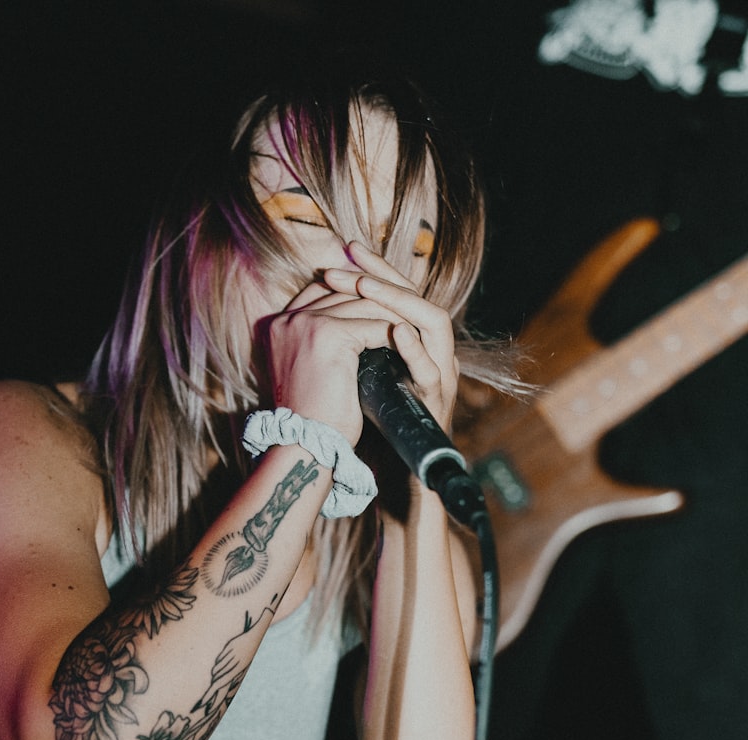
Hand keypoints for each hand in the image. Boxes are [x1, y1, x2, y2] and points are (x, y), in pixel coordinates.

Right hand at [262, 277, 400, 444]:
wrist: (305, 444)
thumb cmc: (310, 415)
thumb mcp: (307, 368)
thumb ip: (319, 341)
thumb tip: (354, 323)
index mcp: (276, 325)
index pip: (319, 291)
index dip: (350, 292)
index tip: (377, 300)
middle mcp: (287, 319)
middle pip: (341, 292)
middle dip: (374, 298)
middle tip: (404, 307)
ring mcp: (307, 324)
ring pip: (362, 304)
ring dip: (391, 314)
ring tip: (413, 324)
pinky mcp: (331, 334)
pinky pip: (375, 324)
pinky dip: (396, 334)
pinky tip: (410, 343)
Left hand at [322, 241, 459, 430]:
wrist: (400, 467)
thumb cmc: (378, 419)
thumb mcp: (361, 371)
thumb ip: (353, 341)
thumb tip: (321, 310)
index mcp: (416, 341)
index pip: (400, 293)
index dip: (377, 269)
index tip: (349, 249)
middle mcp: (434, 349)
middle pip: (417, 298)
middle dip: (382, 277)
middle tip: (348, 262)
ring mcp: (440, 373)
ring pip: (434, 323)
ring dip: (398, 301)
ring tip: (366, 286)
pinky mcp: (437, 399)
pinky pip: (430, 368)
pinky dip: (415, 349)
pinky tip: (397, 333)